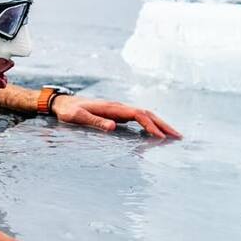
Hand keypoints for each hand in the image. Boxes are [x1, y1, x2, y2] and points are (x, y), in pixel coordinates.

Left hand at [51, 95, 181, 139]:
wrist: (62, 103)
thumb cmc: (69, 111)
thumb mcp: (77, 117)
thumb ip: (94, 121)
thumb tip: (113, 127)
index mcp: (112, 107)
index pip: (138, 114)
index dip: (150, 125)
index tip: (160, 137)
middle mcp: (119, 107)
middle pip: (147, 113)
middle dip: (163, 124)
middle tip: (178, 136)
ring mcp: (119, 110)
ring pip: (145, 115)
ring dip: (159, 124)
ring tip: (173, 135)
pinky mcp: (117, 114)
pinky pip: (138, 119)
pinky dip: (150, 125)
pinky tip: (155, 133)